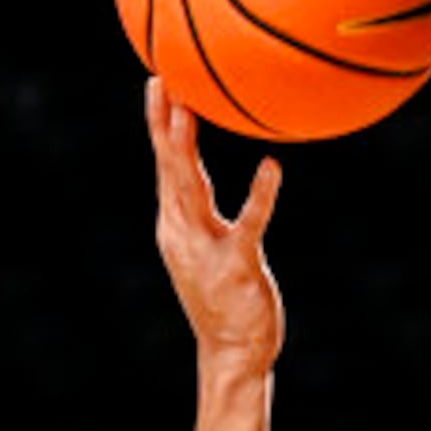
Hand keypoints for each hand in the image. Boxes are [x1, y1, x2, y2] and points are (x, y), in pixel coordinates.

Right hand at [148, 81, 282, 367]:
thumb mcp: (206, 243)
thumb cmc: (224, 295)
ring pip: (192, 189)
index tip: (158, 80)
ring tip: (189, 109)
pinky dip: (261, 194)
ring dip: (188, 148)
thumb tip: (197, 173)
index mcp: (175, 223)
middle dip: (165, 123)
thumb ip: (201, 207)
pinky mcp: (236, 266)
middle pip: (169, 168)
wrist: (230, 352)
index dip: (160, 123)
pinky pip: (250, 223)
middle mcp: (181, 231)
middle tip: (164, 78)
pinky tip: (272, 167)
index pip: (165, 164)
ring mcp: (205, 248)